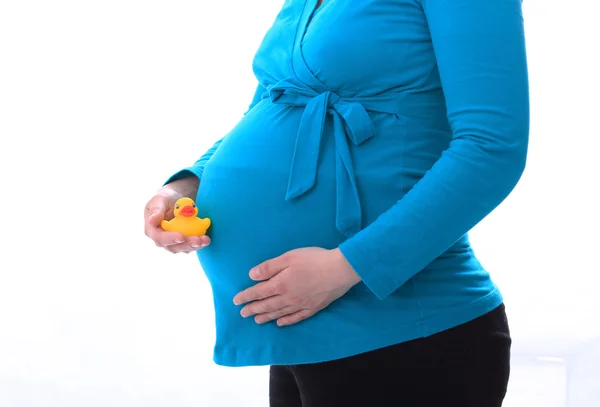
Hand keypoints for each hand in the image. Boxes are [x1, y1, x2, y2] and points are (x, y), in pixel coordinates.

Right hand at [144, 177, 209, 253]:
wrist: (174, 202)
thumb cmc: (164, 199)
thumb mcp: (159, 200)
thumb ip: (156, 210)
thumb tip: (152, 221)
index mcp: (152, 230)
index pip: (160, 238)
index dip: (170, 239)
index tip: (181, 236)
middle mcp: (161, 240)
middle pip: (173, 247)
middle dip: (187, 244)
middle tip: (198, 240)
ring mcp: (172, 243)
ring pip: (183, 248)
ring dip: (195, 246)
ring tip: (206, 240)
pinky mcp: (183, 243)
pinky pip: (191, 245)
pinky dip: (199, 243)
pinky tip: (206, 239)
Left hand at [233, 247, 360, 325]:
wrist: (339, 270)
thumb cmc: (314, 259)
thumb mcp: (289, 257)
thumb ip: (269, 267)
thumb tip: (252, 276)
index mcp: (280, 284)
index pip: (258, 292)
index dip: (246, 297)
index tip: (236, 301)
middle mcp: (288, 298)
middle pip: (267, 305)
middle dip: (253, 309)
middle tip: (242, 314)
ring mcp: (301, 304)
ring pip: (279, 313)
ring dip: (266, 317)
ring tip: (257, 321)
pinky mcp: (313, 308)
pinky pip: (296, 317)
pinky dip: (286, 321)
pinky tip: (281, 323)